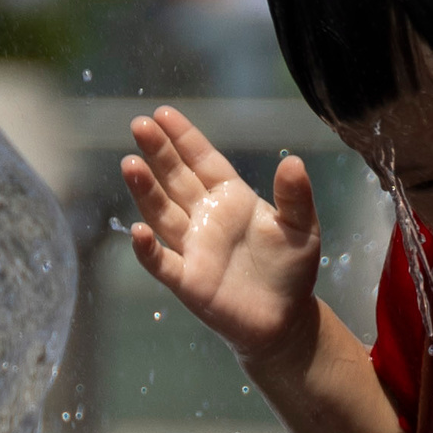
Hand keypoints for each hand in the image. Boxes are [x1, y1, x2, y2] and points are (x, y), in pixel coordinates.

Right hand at [119, 107, 323, 379]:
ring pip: (162, 212)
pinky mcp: (188, 281)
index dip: (183, 138)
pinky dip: (148, 249)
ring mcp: (192, 248)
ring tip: (130, 164)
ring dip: (145, 190)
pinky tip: (138, 231)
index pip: (202, 160)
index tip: (163, 114)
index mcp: (230, 197)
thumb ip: (295, 196)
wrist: (285, 319)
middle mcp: (204, 217)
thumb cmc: (290, 269)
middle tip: (139, 125)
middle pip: (175, 179)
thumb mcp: (302, 227)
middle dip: (158, 153)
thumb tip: (292, 161)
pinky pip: (162, 263)